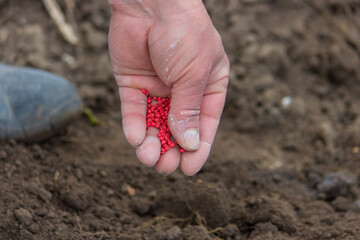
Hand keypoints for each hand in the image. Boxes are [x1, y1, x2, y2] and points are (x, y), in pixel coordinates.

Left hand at [108, 0, 228, 175]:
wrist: (151, 2)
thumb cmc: (184, 34)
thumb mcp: (194, 74)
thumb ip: (188, 110)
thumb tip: (189, 144)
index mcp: (208, 85)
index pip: (205, 123)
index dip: (199, 149)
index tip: (190, 170)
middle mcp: (182, 89)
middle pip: (177, 128)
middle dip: (171, 149)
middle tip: (165, 166)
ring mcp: (157, 87)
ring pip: (153, 123)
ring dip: (150, 143)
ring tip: (148, 157)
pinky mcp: (132, 82)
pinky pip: (133, 109)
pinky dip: (133, 126)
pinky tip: (135, 138)